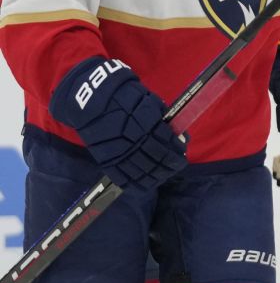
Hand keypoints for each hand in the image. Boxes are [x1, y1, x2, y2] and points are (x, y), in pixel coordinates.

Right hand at [49, 56, 187, 190]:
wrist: (94, 101)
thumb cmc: (127, 98)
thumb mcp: (150, 103)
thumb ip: (164, 121)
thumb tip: (179, 138)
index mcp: (147, 124)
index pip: (167, 144)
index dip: (177, 152)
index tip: (182, 155)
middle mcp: (134, 140)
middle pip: (157, 160)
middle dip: (170, 166)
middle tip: (176, 166)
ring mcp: (119, 152)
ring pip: (142, 172)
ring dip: (157, 176)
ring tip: (163, 174)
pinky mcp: (106, 160)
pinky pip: (123, 177)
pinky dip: (136, 183)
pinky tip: (145, 182)